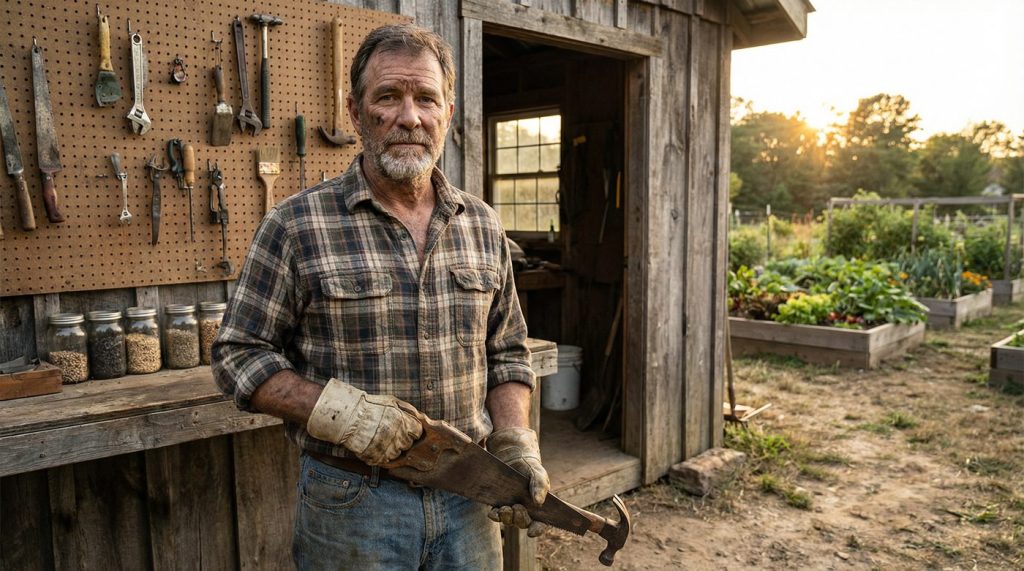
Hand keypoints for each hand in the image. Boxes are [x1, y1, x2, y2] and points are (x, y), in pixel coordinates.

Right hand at [306, 378, 422, 464]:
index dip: (411, 431)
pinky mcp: (375, 457)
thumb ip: (409, 410)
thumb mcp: (392, 401)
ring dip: (391, 449)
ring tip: (379, 439)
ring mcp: (386, 447)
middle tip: (389, 433)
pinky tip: (373, 446)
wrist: (348, 416)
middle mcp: (397, 434)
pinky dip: (380, 455)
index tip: (404, 429)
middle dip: (401, 440)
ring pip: (396, 454)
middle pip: (407, 445)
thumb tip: (422, 418)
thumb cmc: (370, 407)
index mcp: (403, 420)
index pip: (417, 432)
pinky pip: (384, 461)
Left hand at [486, 427, 549, 536]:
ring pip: (509, 521)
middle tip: (518, 507)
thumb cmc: (530, 467)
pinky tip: (493, 512)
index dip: (538, 529)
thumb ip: (540, 485)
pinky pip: (496, 515)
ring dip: (507, 518)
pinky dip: (495, 515)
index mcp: (539, 507)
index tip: (532, 532)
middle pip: (523, 523)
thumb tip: (539, 502)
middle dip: (520, 519)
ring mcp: (512, 509)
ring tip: (505, 508)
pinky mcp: (499, 504)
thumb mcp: (538, 473)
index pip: (541, 523)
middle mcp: (526, 511)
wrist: (514, 458)